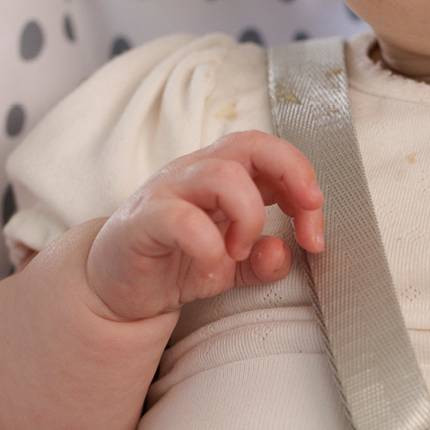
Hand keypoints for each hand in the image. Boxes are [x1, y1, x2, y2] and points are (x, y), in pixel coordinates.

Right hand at [85, 131, 323, 321]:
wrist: (114, 287)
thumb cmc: (173, 262)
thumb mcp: (231, 264)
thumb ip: (262, 260)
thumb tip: (285, 252)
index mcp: (222, 173)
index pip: (271, 152)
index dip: (303, 180)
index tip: (314, 226)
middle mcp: (197, 172)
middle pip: (251, 143)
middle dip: (292, 174)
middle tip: (305, 220)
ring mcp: (168, 191)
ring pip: (221, 174)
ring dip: (249, 216)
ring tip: (240, 250)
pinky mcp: (142, 221)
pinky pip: (181, 219)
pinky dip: (208, 247)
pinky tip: (210, 268)